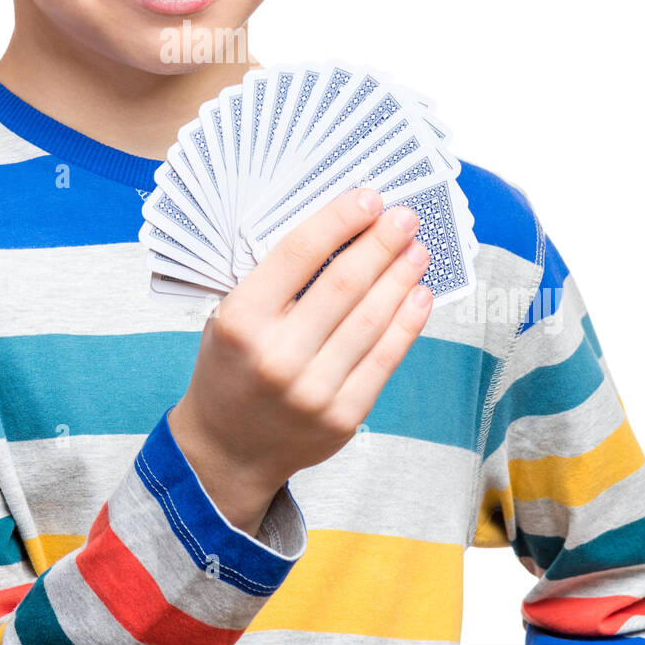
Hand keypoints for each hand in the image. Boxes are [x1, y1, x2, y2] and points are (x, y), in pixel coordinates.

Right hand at [168, 187, 431, 533]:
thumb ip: (276, 279)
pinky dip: (407, 323)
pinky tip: (418, 295)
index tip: (368, 197)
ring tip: (417, 250)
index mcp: (241, 319)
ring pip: (370, 320)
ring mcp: (311, 390)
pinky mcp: (341, 417)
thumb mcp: (231, 315)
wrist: (226, 448)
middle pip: (343, 284)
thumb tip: (343, 230)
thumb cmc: (232, 366)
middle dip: (381, 243)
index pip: (297, 253)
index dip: (338, 220)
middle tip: (406, 218)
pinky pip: (384, 360)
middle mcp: (276, 355)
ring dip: (400, 278)